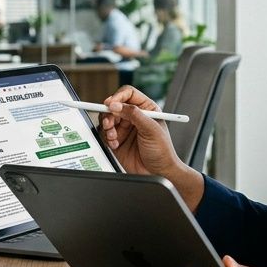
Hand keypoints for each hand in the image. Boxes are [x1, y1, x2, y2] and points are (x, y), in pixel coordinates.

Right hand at [98, 85, 201, 207]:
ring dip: (107, 126)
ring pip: (107, 118)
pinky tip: (115, 144)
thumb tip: (116, 104)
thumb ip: (134, 114)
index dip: (118, 97)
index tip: (111, 104)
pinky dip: (107, 138)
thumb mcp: (151, 129)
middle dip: (109, 114)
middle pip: (114, 105)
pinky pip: (104, 133)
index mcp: (146, 109)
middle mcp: (134, 116)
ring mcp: (124, 128)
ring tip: (113, 136)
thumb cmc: (162, 151)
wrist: (158, 173)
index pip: (128, 94)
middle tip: (109, 123)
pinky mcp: (117, 140)